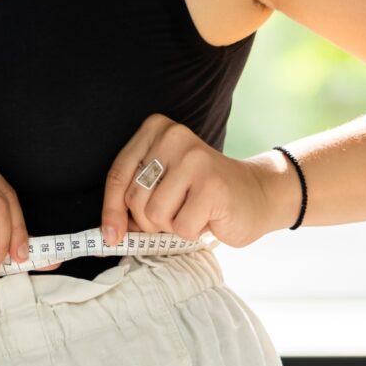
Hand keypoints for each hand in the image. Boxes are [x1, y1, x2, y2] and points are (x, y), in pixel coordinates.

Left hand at [99, 113, 271, 249]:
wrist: (257, 194)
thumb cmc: (202, 193)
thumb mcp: (163, 183)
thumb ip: (135, 197)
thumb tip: (108, 233)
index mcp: (156, 129)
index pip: (118, 174)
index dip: (110, 210)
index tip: (110, 235)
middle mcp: (174, 138)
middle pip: (135, 198)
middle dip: (149, 221)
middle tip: (175, 213)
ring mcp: (195, 160)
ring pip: (155, 215)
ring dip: (173, 226)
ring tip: (192, 211)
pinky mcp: (212, 185)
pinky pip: (182, 227)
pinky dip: (193, 232)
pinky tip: (209, 216)